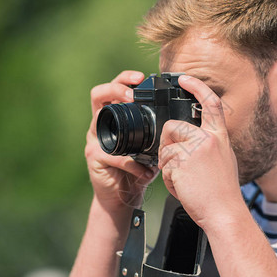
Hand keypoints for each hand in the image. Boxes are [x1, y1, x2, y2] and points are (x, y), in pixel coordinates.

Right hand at [86, 71, 157, 211]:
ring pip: (99, 121)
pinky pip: (113, 156)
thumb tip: (181, 120)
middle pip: (98, 95)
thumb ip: (158, 133)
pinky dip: (131, 163)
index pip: (114, 89)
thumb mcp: (150, 148)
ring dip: (121, 121)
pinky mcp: (94, 159)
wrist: (122, 198)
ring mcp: (95, 141)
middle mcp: (101, 126)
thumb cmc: (137, 170)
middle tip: (133, 94)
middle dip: (115, 89)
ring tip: (138, 128)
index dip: (124, 79)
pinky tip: (144, 171)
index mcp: (114, 118)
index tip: (141, 78)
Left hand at [158, 75, 241, 228]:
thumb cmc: (222, 192)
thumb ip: (208, 145)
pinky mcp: (182, 163)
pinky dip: (169, 179)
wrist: (225, 213)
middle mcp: (208, 139)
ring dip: (168, 165)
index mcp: (219, 137)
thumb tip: (185, 139)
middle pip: (173, 127)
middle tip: (175, 162)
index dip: (196, 86)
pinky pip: (164, 166)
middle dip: (167, 144)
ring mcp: (194, 150)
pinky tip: (183, 187)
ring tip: (184, 179)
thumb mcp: (223, 160)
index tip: (184, 78)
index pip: (210, 102)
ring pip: (165, 148)